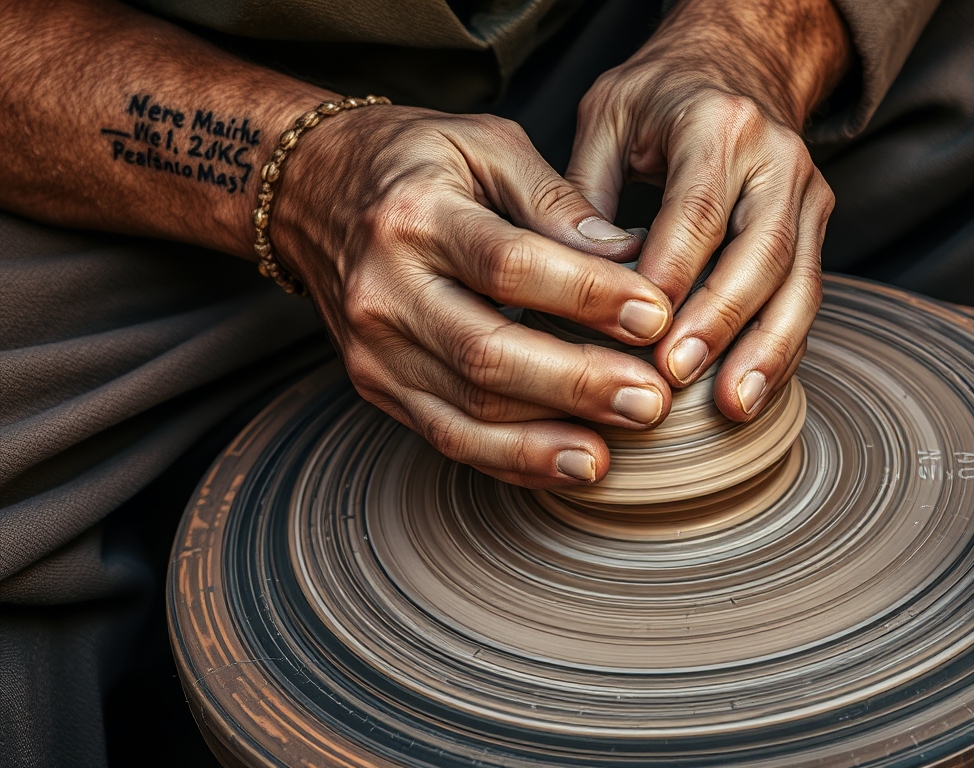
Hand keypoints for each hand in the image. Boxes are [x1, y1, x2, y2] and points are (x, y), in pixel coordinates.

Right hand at [271, 106, 678, 487]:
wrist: (311, 190)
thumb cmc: (415, 161)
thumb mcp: (486, 145)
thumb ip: (557, 200)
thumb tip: (632, 256)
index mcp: (415, 215)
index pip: (509, 266)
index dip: (586, 297)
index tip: (654, 316)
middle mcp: (383, 289)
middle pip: (487, 353)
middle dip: (577, 385)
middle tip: (648, 400)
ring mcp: (372, 348)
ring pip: (465, 411)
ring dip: (545, 441)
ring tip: (614, 451)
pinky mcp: (374, 385)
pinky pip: (446, 436)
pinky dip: (511, 460)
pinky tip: (566, 464)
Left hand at [566, 0, 850, 420]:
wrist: (736, 65)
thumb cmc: (659, 98)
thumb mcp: (606, 117)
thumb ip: (586, 192)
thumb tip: (580, 280)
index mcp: (719, 125)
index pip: (698, 211)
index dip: (673, 276)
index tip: (640, 333)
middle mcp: (776, 158)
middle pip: (761, 252)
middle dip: (722, 323)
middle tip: (678, 375)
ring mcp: (807, 194)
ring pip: (799, 283)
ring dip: (767, 350)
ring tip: (734, 406)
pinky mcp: (817, 227)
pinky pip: (807, 297)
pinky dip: (783, 350)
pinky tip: (754, 392)